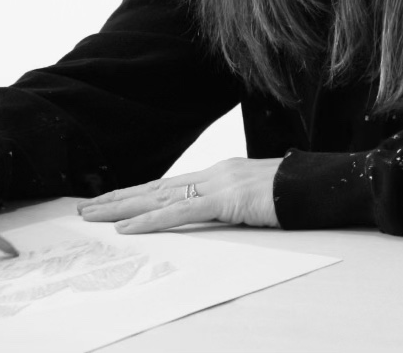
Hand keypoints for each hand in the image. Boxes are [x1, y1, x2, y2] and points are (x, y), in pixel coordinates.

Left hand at [77, 157, 281, 233]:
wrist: (316, 185)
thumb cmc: (293, 194)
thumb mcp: (257, 200)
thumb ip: (235, 205)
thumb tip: (222, 216)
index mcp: (219, 174)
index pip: (168, 184)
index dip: (138, 193)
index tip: (111, 201)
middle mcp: (213, 173)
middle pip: (155, 187)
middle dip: (119, 198)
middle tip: (86, 208)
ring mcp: (218, 183)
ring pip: (158, 196)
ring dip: (122, 208)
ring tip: (93, 216)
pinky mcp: (225, 199)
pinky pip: (179, 212)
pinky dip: (150, 220)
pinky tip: (128, 227)